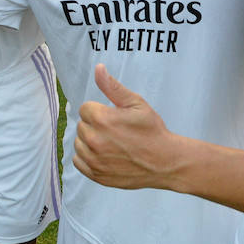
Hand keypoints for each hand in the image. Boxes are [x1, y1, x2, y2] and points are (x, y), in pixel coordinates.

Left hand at [73, 65, 172, 189]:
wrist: (165, 162)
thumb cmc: (152, 130)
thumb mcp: (136, 103)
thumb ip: (113, 87)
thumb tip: (98, 68)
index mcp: (101, 119)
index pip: (85, 109)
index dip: (99, 111)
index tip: (113, 117)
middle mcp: (94, 140)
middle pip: (81, 125)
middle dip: (95, 125)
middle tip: (115, 131)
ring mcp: (94, 160)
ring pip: (78, 143)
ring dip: (90, 142)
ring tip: (111, 143)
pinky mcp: (96, 175)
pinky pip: (78, 161)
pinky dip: (87, 158)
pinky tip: (104, 155)